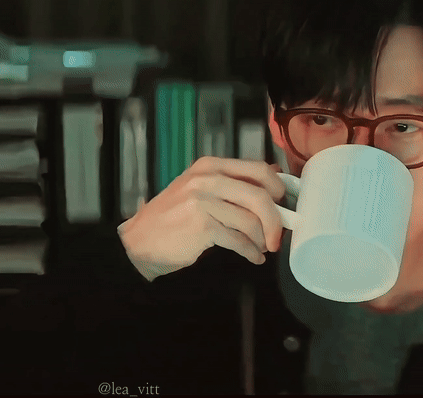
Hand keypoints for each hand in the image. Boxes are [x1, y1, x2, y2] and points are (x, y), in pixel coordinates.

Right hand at [118, 156, 286, 280]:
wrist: (140, 240)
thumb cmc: (173, 216)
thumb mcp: (200, 189)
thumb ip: (233, 182)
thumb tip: (274, 176)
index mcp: (210, 166)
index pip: (258, 169)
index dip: (277, 187)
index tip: (283, 203)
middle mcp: (206, 179)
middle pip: (259, 196)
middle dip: (276, 220)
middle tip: (278, 236)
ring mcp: (203, 202)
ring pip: (251, 221)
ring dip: (262, 240)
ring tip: (260, 248)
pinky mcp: (202, 226)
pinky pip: (238, 240)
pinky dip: (250, 252)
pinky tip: (253, 257)